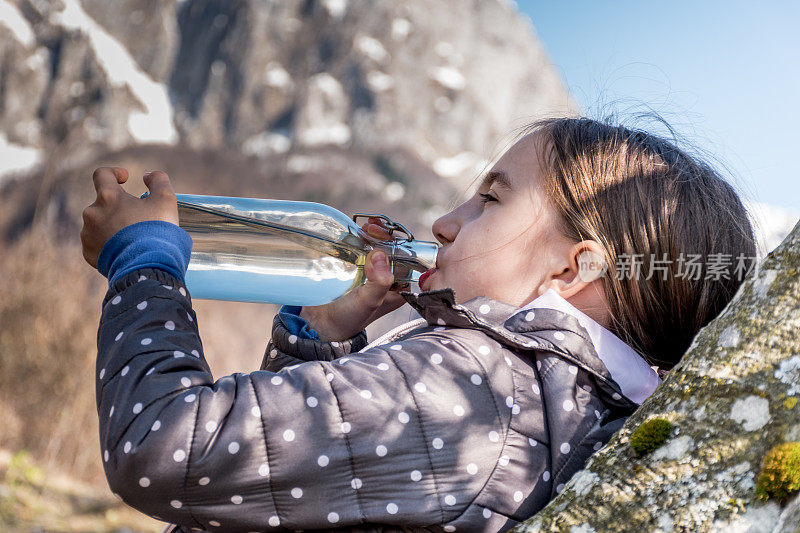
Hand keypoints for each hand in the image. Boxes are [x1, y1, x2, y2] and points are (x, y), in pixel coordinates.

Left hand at [81, 167, 178, 267]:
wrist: (146, 267)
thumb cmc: (157, 231)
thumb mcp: (166, 200)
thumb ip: (158, 181)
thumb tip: (148, 176)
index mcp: (108, 197)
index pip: (102, 174)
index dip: (114, 173)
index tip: (125, 179)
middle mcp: (92, 213)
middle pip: (104, 203)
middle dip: (120, 208)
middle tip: (140, 220)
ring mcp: (88, 235)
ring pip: (99, 224)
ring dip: (113, 226)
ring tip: (133, 239)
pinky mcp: (89, 254)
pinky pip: (97, 244)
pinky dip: (109, 244)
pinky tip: (125, 250)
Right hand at [300, 217, 407, 341]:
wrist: (319, 325)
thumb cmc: (348, 318)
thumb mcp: (368, 302)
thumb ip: (379, 282)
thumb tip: (380, 255)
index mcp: (399, 288)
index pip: (405, 257)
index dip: (395, 241)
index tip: (381, 232)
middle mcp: (387, 280)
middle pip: (391, 248)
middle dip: (382, 235)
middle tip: (369, 227)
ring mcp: (370, 274)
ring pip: (376, 247)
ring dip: (370, 235)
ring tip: (362, 228)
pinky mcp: (355, 270)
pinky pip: (361, 250)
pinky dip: (358, 240)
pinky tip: (351, 234)